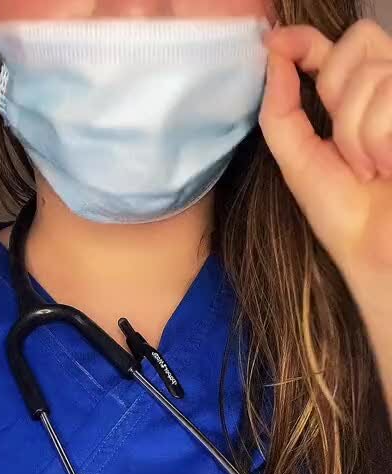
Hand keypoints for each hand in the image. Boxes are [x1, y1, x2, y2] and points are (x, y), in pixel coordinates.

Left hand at [259, 18, 391, 296]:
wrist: (378, 256)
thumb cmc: (345, 218)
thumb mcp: (298, 160)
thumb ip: (281, 109)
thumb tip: (274, 51)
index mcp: (358, 100)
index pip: (340, 45)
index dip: (307, 38)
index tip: (276, 43)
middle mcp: (390, 92)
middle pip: (360, 42)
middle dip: (338, 94)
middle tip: (346, 150)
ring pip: (375, 74)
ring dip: (359, 134)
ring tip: (372, 170)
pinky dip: (380, 139)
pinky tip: (390, 167)